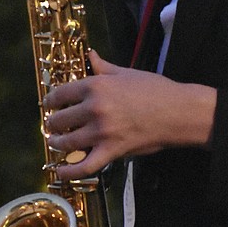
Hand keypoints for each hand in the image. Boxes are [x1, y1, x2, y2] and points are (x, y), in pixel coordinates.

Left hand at [45, 50, 215, 178]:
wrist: (178, 112)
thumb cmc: (155, 90)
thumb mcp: (126, 73)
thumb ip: (103, 67)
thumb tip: (90, 55)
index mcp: (96, 85)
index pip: (60, 94)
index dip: (50, 101)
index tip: (49, 104)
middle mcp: (94, 108)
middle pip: (59, 120)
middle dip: (53, 124)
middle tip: (53, 125)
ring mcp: (101, 132)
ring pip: (66, 143)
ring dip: (56, 144)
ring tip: (56, 143)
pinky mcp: (111, 151)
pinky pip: (84, 166)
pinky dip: (68, 171)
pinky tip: (59, 171)